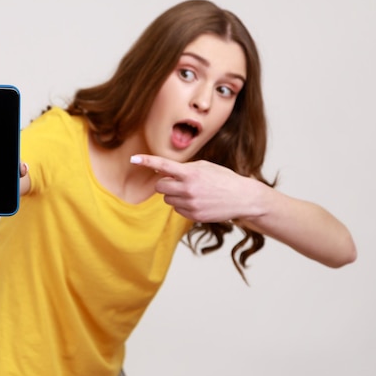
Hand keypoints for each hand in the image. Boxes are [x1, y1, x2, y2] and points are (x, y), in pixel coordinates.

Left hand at [130, 154, 261, 222]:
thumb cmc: (222, 179)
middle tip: (177, 182)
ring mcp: (190, 204)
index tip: (133, 159)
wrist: (242, 198)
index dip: (147, 161)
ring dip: (174, 195)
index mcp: (191, 173)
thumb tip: (160, 171)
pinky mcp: (193, 216)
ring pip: (167, 200)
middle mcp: (188, 189)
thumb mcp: (204, 167)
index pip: (163, 165)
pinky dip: (182, 205)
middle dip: (165, 184)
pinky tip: (197, 202)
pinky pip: (177, 210)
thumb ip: (183, 168)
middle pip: (160, 187)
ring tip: (192, 192)